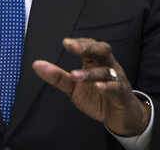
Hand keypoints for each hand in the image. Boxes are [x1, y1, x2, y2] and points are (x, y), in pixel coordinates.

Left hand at [33, 38, 149, 136]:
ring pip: (105, 71)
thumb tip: (36, 65)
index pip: (90, 46)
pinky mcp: (122, 95)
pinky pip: (116, 88)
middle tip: (74, 47)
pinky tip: (98, 87)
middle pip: (102, 50)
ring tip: (75, 76)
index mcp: (95, 63)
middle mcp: (107, 67)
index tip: (65, 42)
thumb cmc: (98, 98)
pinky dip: (108, 87)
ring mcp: (117, 80)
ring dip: (90, 73)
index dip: (79, 43)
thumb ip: (57, 77)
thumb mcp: (74, 88)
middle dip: (89, 47)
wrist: (121, 117)